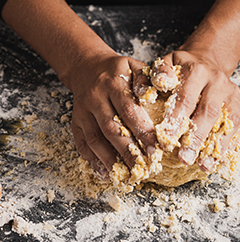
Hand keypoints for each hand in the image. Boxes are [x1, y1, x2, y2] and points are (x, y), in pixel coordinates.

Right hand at [70, 53, 156, 178]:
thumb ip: (148, 80)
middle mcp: (95, 97)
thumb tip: (162, 93)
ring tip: (127, 175)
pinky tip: (105, 173)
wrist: (87, 68)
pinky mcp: (75, 122)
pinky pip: (81, 143)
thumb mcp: (135, 66)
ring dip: (110, 160)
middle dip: (128, 150)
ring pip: (94, 139)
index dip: (142, 131)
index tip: (156, 148)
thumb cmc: (118, 70)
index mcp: (113, 82)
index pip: (129, 109)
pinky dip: (92, 160)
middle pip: (111, 128)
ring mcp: (82, 111)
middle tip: (144, 167)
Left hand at [151, 50, 239, 171]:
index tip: (165, 138)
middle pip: (210, 112)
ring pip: (229, 124)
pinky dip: (230, 148)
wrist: (209, 64)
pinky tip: (218, 162)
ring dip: (216, 147)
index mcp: (198, 70)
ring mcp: (233, 97)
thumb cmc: (182, 70)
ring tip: (204, 166)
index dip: (176, 118)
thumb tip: (161, 83)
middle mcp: (219, 82)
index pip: (187, 97)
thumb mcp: (168, 63)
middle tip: (184, 158)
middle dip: (196, 138)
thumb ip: (160, 72)